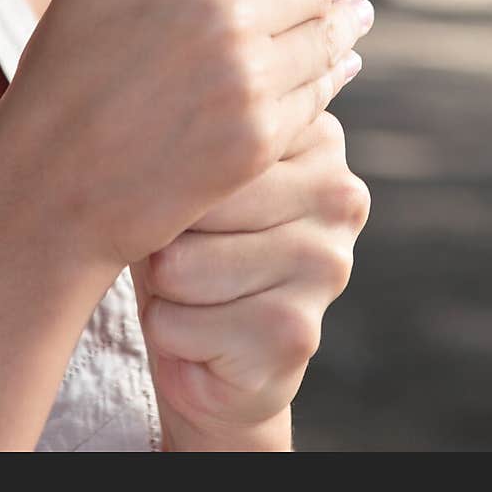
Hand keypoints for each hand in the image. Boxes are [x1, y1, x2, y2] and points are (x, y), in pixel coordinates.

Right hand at [4, 0, 366, 273]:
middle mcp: (224, 10)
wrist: (52, 174)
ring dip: (334, 30)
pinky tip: (320, 76)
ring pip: (325, 38)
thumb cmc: (72, 58)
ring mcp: (245, 78)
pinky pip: (317, 95)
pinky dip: (322, 82)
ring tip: (346, 24)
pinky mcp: (259, 137)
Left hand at [130, 107, 371, 448]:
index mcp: (316, 136)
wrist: (215, 357)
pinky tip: (199, 336)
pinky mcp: (297, 333)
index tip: (167, 190)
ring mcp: (326, 263)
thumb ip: (190, 145)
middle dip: (158, 234)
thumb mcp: (191, 176)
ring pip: (179, 264)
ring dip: (160, 289)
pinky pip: (178, 321)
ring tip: (189, 293)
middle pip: (193, 199)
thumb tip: (154, 134)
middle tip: (181, 253)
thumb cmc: (189, 247)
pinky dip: (167, 333)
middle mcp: (338, 193)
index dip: (162, 174)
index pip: (207, 138)